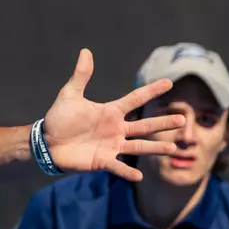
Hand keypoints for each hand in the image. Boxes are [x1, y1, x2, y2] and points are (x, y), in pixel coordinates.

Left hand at [41, 49, 186, 180]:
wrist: (46, 143)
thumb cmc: (59, 119)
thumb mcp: (70, 95)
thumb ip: (81, 76)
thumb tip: (85, 52)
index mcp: (111, 112)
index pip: (135, 99)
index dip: (151, 91)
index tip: (169, 82)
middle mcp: (116, 129)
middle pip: (144, 125)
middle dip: (163, 123)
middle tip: (182, 119)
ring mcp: (111, 145)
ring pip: (138, 146)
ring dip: (155, 148)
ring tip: (173, 148)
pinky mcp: (102, 161)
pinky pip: (118, 167)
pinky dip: (128, 172)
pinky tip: (139, 176)